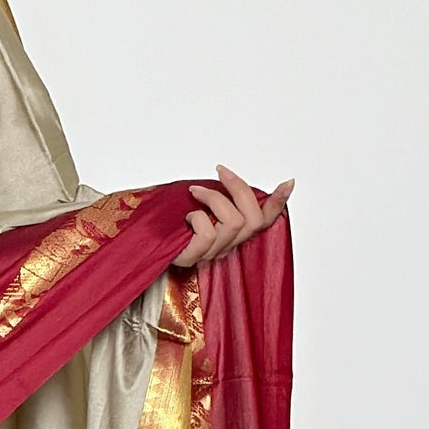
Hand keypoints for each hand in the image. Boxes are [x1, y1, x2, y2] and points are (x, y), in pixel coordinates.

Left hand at [177, 163, 292, 266]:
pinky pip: (208, 233)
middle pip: (252, 217)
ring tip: (194, 193)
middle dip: (238, 188)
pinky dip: (196, 218)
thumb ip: (219, 195)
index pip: (264, 220)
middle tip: (220, 172)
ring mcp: (212, 253)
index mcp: (233, 233)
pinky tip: (185, 218)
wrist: (140, 242)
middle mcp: (227, 245)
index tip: (288, 183)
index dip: (278, 202)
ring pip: (234, 221)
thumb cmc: (168, 220)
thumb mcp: (199, 201)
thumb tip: (229, 176)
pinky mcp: (194, 257)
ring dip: (213, 198)